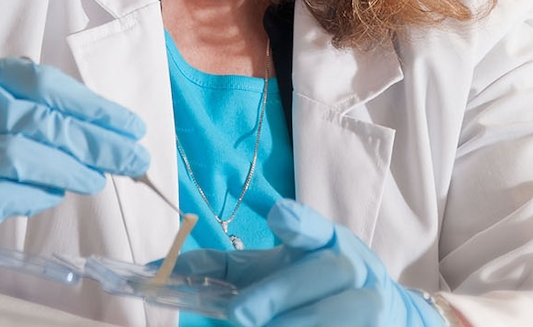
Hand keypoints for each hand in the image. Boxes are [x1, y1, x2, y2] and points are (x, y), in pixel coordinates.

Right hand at [0, 57, 148, 239]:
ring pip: (25, 156)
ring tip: (100, 177)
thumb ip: (43, 108)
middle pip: (42, 122)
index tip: (131, 126)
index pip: (46, 85)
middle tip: (134, 158)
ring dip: (72, 170)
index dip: (94, 107)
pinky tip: (59, 191)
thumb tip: (112, 131)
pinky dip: (40, 194)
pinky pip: (8, 193)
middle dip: (97, 143)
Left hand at [174, 199, 447, 326]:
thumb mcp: (269, 270)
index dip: (299, 221)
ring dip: (301, 323)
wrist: (374, 313)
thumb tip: (158, 269)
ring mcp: (373, 301)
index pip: (315, 225)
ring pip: (344, 311)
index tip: (277, 215)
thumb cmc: (307, 288)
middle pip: (326, 271)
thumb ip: (220, 269)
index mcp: (326, 241)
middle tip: (239, 315)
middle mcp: (355, 266)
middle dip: (281, 293)